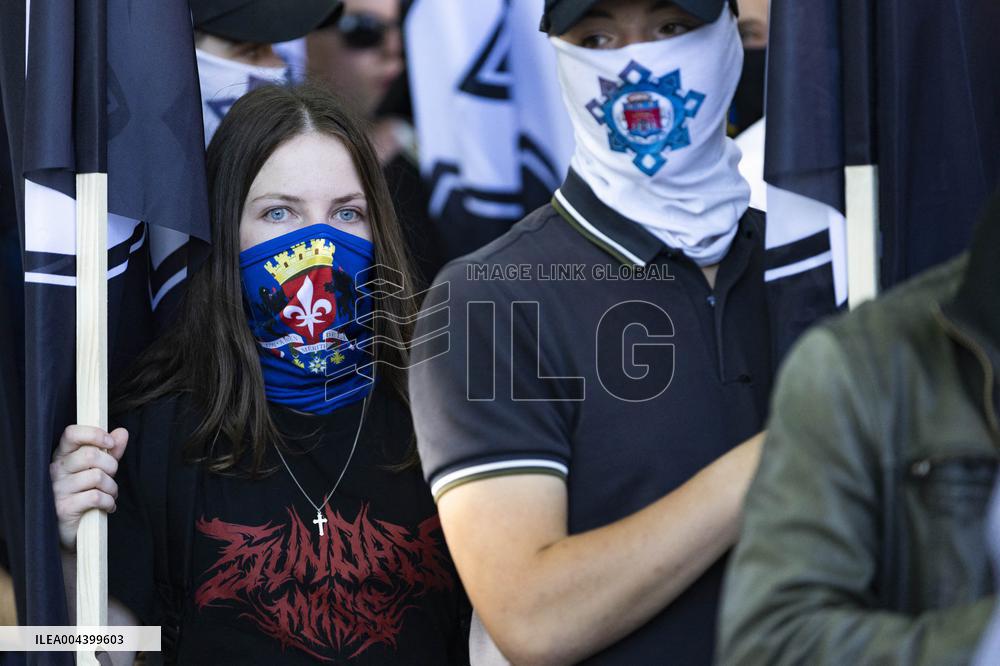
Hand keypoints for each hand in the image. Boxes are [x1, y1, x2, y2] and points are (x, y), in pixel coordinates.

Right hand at [50, 426, 128, 550]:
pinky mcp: (63, 508)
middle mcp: (56, 470)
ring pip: (96, 477)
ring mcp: (57, 489)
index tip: (111, 443)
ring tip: (110, 494)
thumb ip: (110, 451)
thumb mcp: (99, 469)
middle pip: (90, 455)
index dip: (94, 434)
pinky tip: (108, 506)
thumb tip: (122, 432)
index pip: (71, 434)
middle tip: (112, 477)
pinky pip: (96, 497)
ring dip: (112, 487)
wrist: (70, 530)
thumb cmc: (84, 494)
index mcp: (62, 456)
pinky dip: (109, 502)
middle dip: (111, 466)